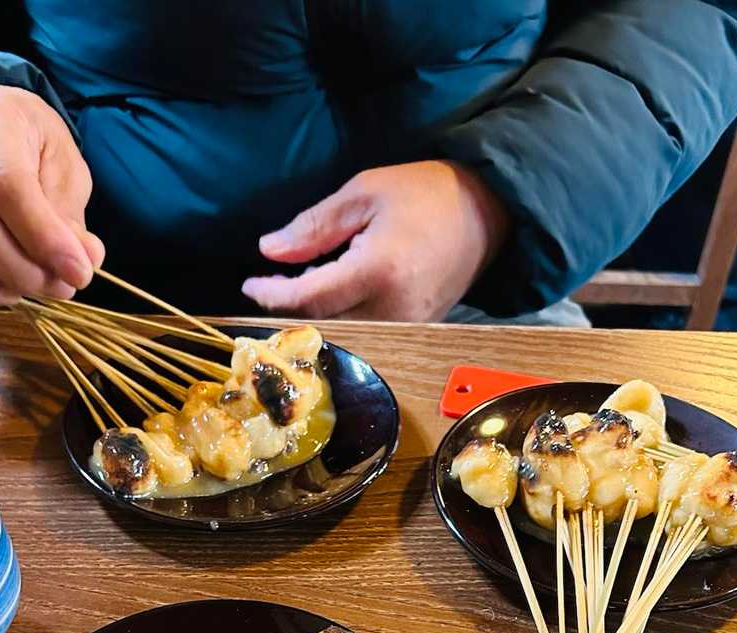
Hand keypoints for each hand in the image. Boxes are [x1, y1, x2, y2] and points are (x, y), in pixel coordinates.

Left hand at [242, 161, 508, 320]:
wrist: (486, 213)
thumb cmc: (424, 194)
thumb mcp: (365, 193)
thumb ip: (314, 225)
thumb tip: (269, 250)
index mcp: (378, 269)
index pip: (311, 297)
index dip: (274, 295)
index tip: (250, 284)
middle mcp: (393, 308)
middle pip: (323, 323)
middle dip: (289, 311)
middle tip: (266, 290)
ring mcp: (406, 326)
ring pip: (342, 335)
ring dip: (312, 319)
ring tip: (289, 296)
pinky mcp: (414, 332)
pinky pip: (365, 333)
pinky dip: (339, 320)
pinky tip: (325, 303)